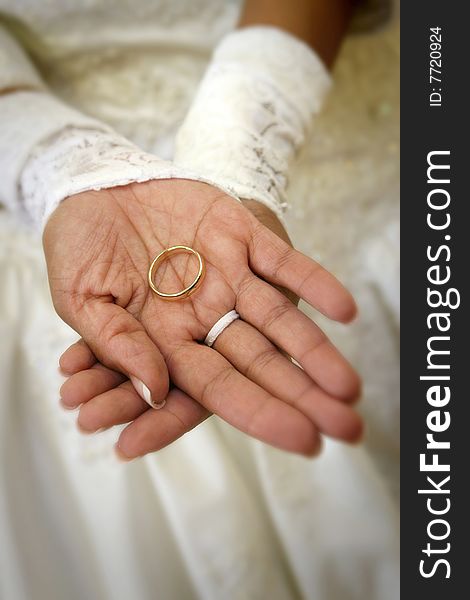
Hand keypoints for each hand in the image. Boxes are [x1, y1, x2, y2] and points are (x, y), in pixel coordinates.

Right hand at [48, 179, 360, 457]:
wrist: (93, 187)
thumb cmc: (79, 248)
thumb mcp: (81, 299)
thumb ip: (116, 344)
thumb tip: (155, 392)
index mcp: (166, 340)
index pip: (216, 387)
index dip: (257, 412)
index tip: (301, 440)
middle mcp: (205, 314)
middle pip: (260, 363)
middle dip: (301, 395)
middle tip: (347, 429)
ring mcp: (227, 275)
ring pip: (279, 318)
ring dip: (315, 349)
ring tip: (348, 385)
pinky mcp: (240, 235)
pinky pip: (284, 263)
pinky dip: (313, 282)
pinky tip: (344, 310)